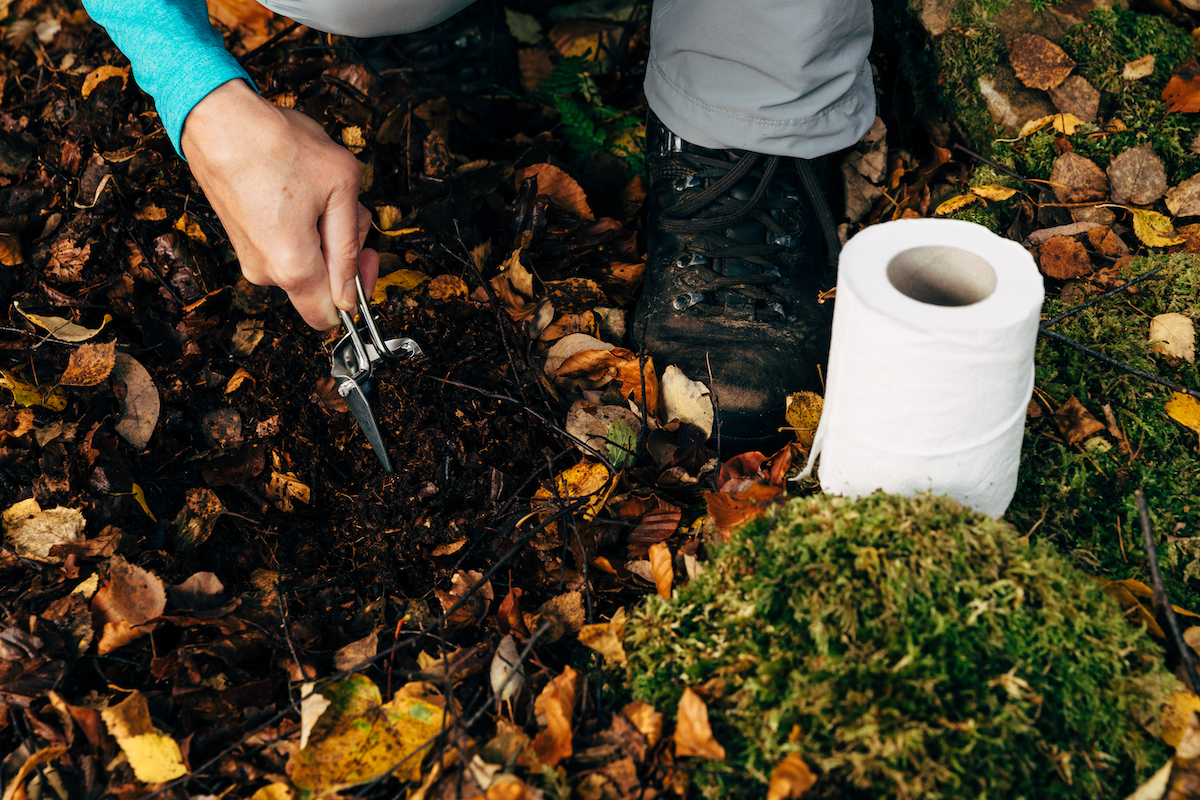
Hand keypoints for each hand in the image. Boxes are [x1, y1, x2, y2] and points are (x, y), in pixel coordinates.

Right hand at [180, 79, 378, 330]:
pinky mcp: (242, 241)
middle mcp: (266, 272)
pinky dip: (302, 227)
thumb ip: (351, 247)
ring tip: (320, 191)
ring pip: (305, 264)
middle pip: (321, 286)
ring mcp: (249, 257)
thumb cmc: (278, 145)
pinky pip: (284, 248)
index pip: (330, 316)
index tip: (368, 259)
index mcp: (293, 267)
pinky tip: (300, 191)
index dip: (358, 294)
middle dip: (344, 253)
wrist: (218, 119)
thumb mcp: (341, 188)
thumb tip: (351, 294)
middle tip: (349, 210)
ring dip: (324, 235)